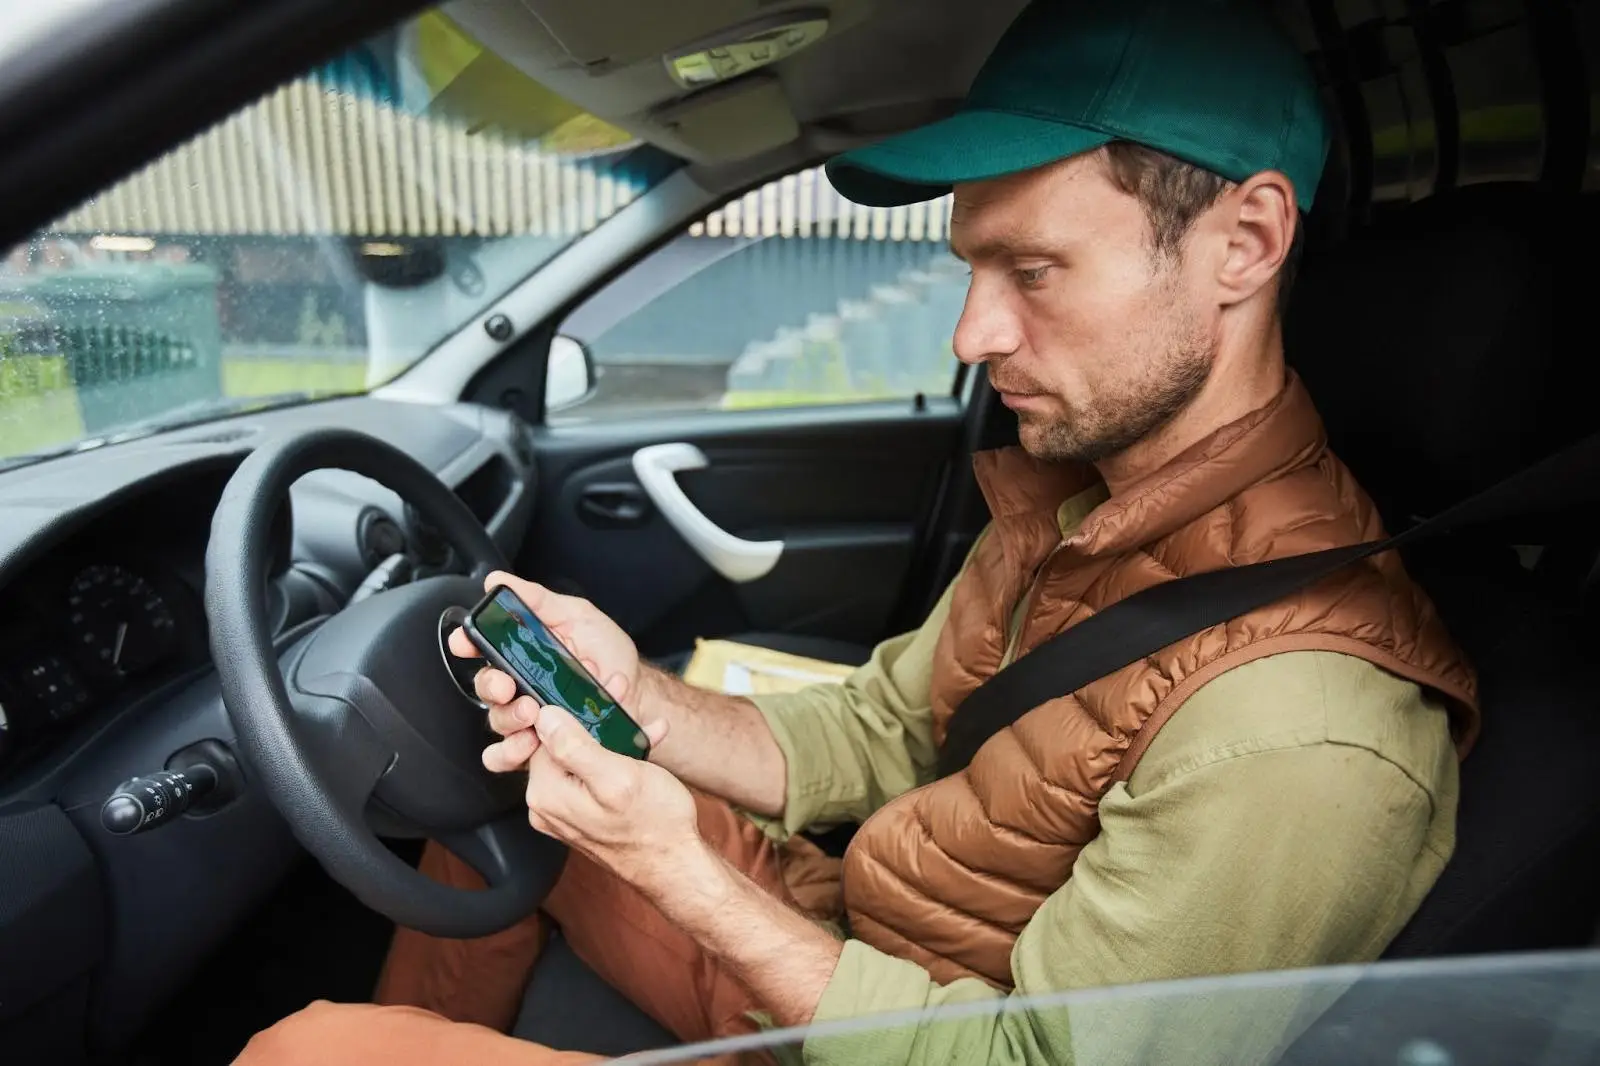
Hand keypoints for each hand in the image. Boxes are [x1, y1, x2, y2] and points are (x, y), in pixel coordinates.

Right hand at [446, 571, 643, 772]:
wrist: (639, 691)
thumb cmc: (606, 653)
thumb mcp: (576, 616)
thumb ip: (538, 601)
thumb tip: (498, 581)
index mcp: (521, 653)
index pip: (482, 648)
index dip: (467, 644)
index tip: (465, 643)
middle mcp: (519, 686)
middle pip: (487, 689)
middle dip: (492, 687)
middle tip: (511, 687)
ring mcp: (530, 717)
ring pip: (498, 725)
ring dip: (510, 721)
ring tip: (533, 714)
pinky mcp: (544, 744)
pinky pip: (516, 758)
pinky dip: (520, 754)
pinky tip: (538, 744)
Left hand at [524, 701, 693, 890]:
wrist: (676, 866)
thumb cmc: (655, 825)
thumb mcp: (618, 776)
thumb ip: (575, 746)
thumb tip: (544, 717)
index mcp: (547, 794)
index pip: (540, 734)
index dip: (570, 706)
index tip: (594, 689)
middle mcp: (548, 806)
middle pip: (561, 743)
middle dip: (592, 716)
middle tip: (619, 693)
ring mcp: (565, 812)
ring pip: (581, 756)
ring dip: (611, 733)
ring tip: (639, 721)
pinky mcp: (584, 815)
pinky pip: (593, 775)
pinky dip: (618, 756)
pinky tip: (643, 744)